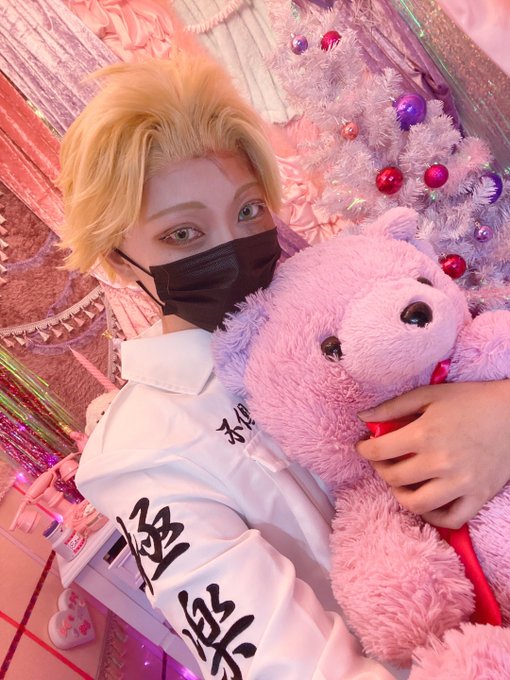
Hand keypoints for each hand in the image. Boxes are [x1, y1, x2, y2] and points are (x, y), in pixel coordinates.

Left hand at [356, 380, 509, 528]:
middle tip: (384, 461)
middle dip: (381, 469)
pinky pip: (449, 520)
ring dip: (400, 495)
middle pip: (393, 478)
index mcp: (425, 434)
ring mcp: (460, 483)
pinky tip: (425, 502)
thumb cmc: (469, 400)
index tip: (364, 447)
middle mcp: (440, 462)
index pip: (379, 451)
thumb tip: (362, 417)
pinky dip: (432, 516)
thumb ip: (392, 407)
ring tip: (401, 483)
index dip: (365, 450)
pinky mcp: (478, 497)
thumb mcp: (428, 395)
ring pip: (416, 504)